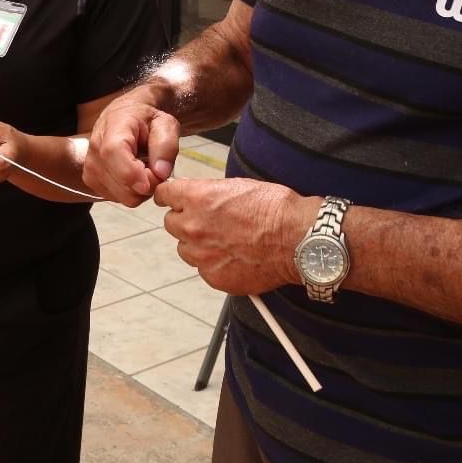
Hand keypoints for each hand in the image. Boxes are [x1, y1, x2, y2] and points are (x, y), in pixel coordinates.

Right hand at [83, 88, 180, 205]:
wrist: (125, 116)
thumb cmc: (146, 120)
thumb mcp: (165, 124)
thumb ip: (166, 146)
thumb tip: (160, 172)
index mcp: (113, 128)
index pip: (113, 153)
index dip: (133, 173)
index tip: (153, 180)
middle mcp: (96, 148)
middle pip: (120, 184)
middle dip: (146, 184)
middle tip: (155, 168)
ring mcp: (90, 167)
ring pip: (122, 196)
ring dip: (139, 189)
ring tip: (143, 168)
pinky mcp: (91, 180)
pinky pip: (118, 199)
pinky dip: (130, 192)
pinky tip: (133, 174)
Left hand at [155, 178, 311, 296]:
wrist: (297, 239)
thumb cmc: (275, 210)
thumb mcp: (238, 186)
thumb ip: (208, 193)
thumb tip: (196, 197)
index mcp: (197, 198)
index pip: (164, 194)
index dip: (169, 196)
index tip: (170, 200)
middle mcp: (193, 226)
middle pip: (171, 223)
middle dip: (185, 221)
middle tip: (207, 223)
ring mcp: (201, 254)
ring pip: (185, 249)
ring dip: (197, 245)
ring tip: (224, 242)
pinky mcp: (213, 277)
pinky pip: (203, 269)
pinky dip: (213, 264)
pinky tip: (234, 257)